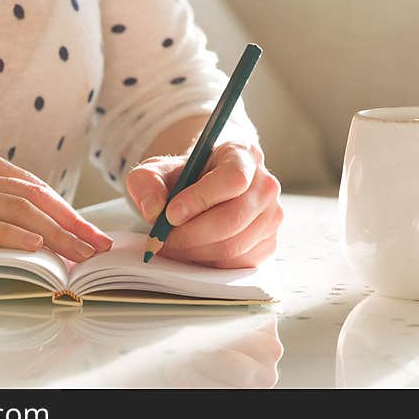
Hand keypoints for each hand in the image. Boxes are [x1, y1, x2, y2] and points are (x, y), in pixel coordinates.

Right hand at [0, 149, 112, 267]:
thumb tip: (47, 232)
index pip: (39, 191)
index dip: (70, 213)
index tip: (94, 235)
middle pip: (36, 199)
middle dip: (72, 225)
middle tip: (98, 247)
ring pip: (19, 212)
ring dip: (54, 235)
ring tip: (79, 254)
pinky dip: (14, 237)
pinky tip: (36, 248)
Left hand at [125, 141, 282, 267]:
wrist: (207, 184)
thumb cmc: (186, 175)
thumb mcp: (159, 169)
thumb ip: (147, 182)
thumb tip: (154, 209)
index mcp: (243, 155)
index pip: (233, 179)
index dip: (201, 199)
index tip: (171, 214)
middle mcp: (265, 185)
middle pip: (232, 220)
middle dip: (191, 235)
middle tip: (163, 238)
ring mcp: (271, 217)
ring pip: (233, 247)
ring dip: (195, 251)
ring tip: (173, 243)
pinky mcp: (268, 243)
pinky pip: (237, 263)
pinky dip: (208, 263)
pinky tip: (192, 250)